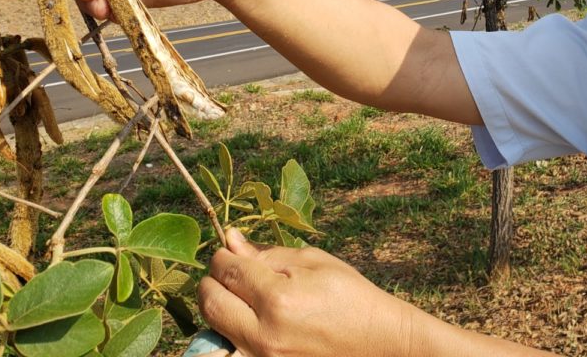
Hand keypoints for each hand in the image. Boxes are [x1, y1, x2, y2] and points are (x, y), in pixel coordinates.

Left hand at [198, 229, 421, 356]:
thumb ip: (267, 254)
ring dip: (218, 304)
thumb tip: (231, 240)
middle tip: (227, 270)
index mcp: (279, 298)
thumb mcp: (312, 262)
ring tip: (237, 293)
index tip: (228, 249)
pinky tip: (246, 317)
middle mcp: (264, 332)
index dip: (222, 255)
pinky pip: (230, 346)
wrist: (376, 341)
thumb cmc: (349, 294)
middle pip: (210, 302)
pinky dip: (229, 328)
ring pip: (213, 327)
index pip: (228, 271)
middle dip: (212, 279)